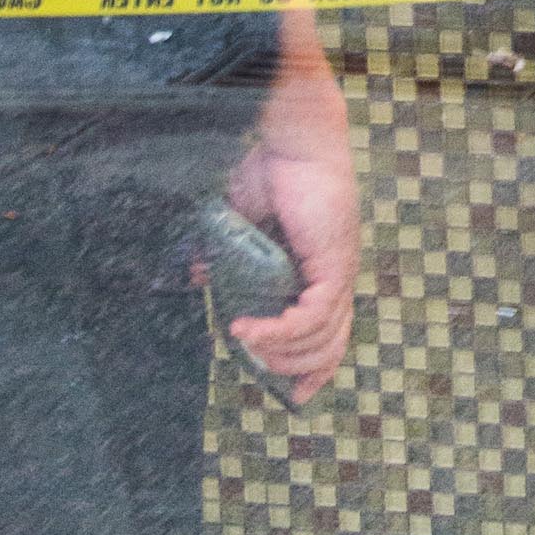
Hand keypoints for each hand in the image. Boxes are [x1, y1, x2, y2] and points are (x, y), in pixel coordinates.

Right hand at [222, 107, 359, 403]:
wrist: (293, 139)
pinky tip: (248, 331)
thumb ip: (220, 253)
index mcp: (320, 273)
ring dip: (280, 353)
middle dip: (295, 371)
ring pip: (322, 340)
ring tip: (246, 343)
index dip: (315, 369)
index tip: (294, 396)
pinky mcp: (333, 265)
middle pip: (331, 348)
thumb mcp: (237, 223)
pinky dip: (280, 333)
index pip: (331, 335)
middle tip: (258, 369)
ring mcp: (338, 273)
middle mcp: (336, 278)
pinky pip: (313, 318)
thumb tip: (196, 278)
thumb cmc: (270, 172)